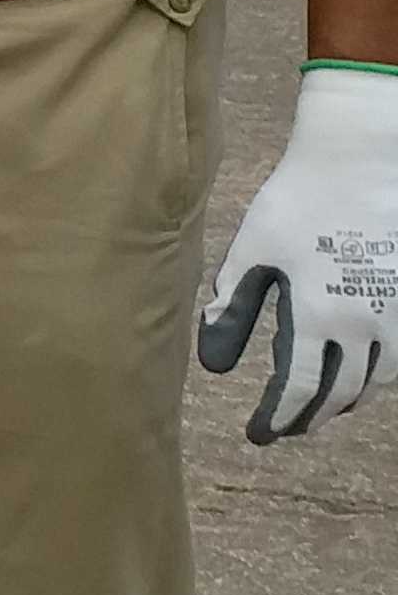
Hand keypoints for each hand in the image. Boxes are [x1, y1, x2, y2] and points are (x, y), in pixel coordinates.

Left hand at [200, 66, 396, 444]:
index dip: (278, 417)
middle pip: (341, 392)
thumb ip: (233, 308)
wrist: (363, 160)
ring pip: (378, 379)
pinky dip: (378, 372)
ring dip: (347, 397)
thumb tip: (214, 364)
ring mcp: (396, 312)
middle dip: (311, 416)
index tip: (259, 434)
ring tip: (320, 404)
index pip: (298, 387)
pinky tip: (358, 370)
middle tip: (286, 428)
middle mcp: (364, 322)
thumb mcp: (253, 251)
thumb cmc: (299, 201)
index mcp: (317, 314)